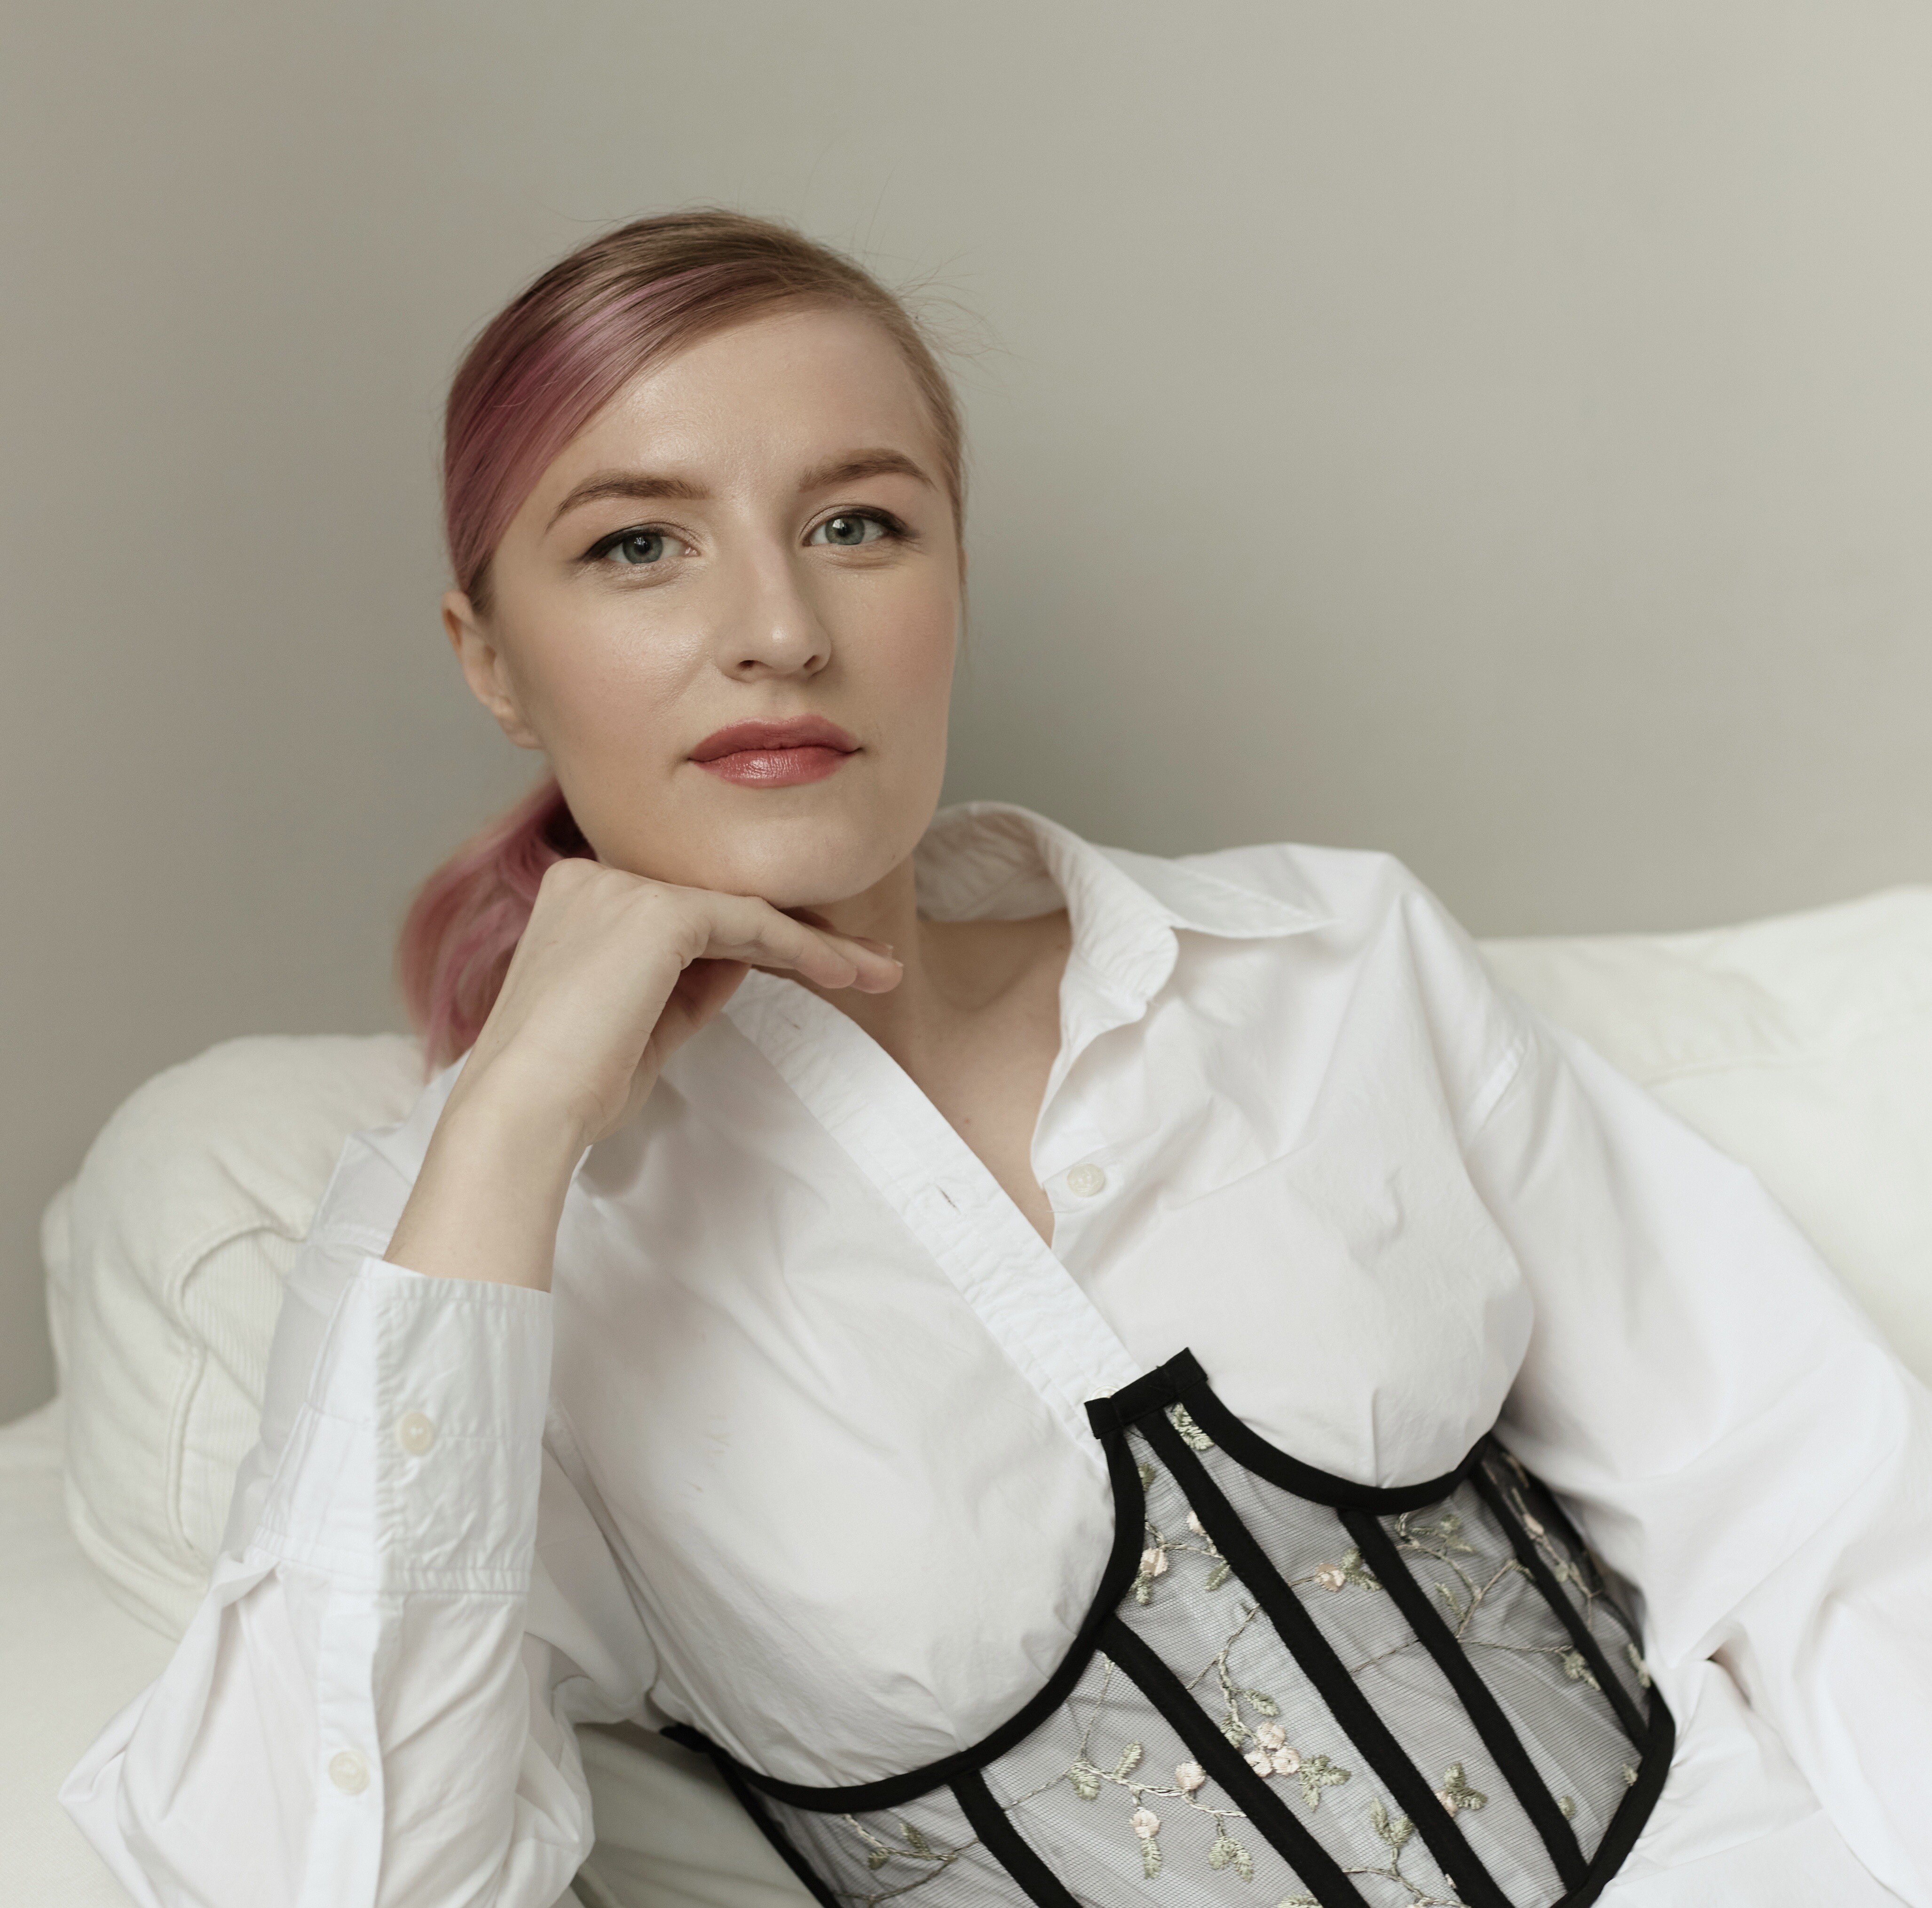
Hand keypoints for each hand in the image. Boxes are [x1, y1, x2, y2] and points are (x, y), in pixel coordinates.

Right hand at [386, 860, 900, 1287]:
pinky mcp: (657, 911)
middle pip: (720, 902)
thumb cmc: (574, 1088)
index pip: (688, 910)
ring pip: (743, 909)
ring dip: (819, 943)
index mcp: (580, 898)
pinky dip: (803, 949)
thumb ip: (689, 982)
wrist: (523, 1115)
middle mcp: (596, 877)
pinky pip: (749, 924)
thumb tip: (746, 957)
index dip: (762, 936)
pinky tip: (845, 972)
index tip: (824, 964)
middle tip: (872, 964)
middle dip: (802, 934)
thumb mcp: (644, 1024)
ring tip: (879, 971)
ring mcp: (623, 887)